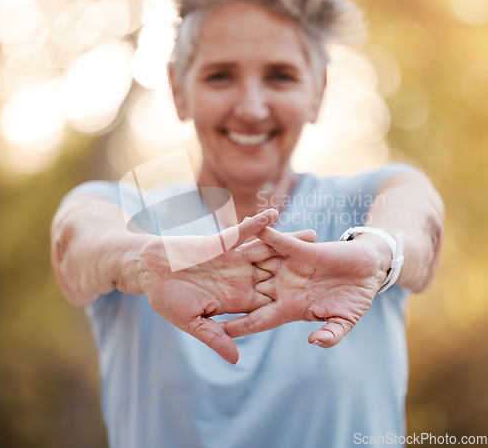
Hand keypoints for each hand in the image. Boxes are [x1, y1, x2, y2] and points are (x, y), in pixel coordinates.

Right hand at [139, 209, 314, 363]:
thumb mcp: (192, 322)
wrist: (149, 271)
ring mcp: (232, 259)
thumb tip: (236, 360)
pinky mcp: (221, 242)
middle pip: (277, 273)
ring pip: (266, 250)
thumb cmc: (166, 299)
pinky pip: (242, 232)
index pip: (270, 301)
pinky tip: (275, 215)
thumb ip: (215, 337)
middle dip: (301, 269)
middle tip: (329, 264)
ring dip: (289, 242)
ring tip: (314, 235)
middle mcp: (240, 278)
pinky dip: (257, 224)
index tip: (318, 301)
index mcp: (236, 299)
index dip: (293, 300)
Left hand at [221, 227, 390, 347]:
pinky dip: (261, 232)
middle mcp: (283, 286)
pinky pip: (275, 240)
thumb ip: (331, 333)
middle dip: (224, 293)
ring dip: (235, 259)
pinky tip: (241, 224)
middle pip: (248, 291)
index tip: (216, 332)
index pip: (258, 319)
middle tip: (198, 294)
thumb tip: (314, 342)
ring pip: (256, 263)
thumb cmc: (356, 298)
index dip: (238, 326)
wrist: (368, 270)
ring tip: (207, 254)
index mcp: (290, 307)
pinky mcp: (299, 248)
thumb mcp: (344, 320)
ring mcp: (289, 267)